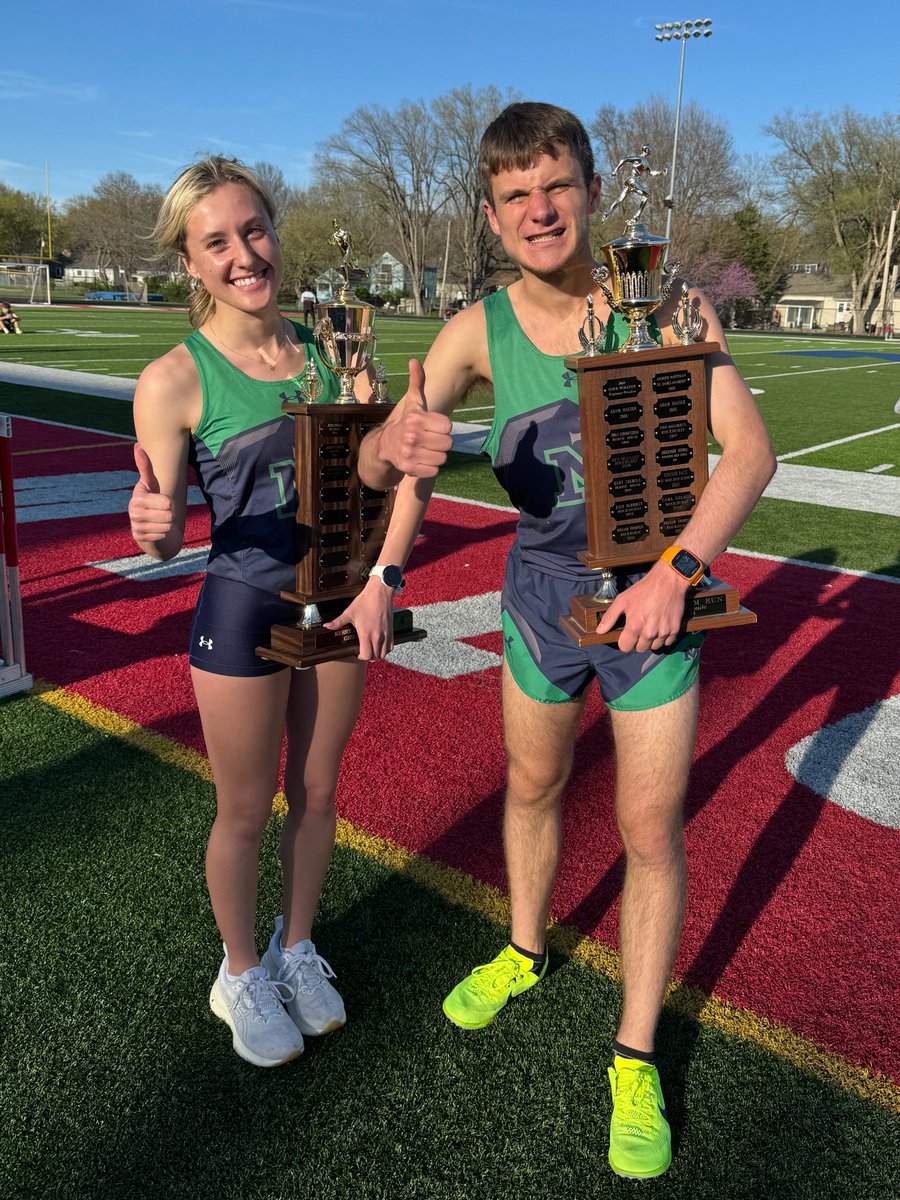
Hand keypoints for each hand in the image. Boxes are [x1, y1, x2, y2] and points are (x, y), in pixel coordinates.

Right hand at [128, 443, 173, 542]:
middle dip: (169, 514)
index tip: (160, 500)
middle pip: (169, 515)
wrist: (147, 522)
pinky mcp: (139, 537)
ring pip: (167, 526)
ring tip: (159, 519)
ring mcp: (135, 526)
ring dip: (167, 524)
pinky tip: (156, 528)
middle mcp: (134, 512)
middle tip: (161, 512)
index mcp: (138, 497)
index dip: (169, 502)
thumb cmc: (151, 498)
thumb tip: (137, 445)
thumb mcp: (150, 483)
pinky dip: (163, 533)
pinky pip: (163, 536)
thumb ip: (145, 466)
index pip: (167, 502)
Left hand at [324, 578, 394, 659]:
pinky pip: (391, 646)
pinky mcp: (391, 630)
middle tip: (363, 650)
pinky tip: (380, 644)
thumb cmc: (365, 601)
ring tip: (371, 648)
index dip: (361, 657)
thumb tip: (327, 626)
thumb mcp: (349, 612)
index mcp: (366, 634)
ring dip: (377, 653)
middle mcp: (377, 636)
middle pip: (376, 657)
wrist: (379, 592)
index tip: (357, 653)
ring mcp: (386, 634)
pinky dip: (385, 648)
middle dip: (369, 656)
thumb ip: (338, 622)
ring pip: (384, 653)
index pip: (367, 655)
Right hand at [378, 360, 452, 477]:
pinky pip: (434, 471)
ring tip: (426, 450)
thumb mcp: (414, 402)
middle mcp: (412, 436)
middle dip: (441, 442)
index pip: (448, 426)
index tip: (432, 426)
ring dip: (437, 455)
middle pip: (448, 443)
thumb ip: (417, 381)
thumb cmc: (407, 422)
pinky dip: (430, 468)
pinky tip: (422, 460)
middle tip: (430, 440)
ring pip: (443, 458)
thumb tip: (414, 361)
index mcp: (416, 418)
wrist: (386, 446)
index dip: (443, 427)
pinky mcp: (409, 468)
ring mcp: (410, 453)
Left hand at [596, 560, 688, 653]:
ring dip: (651, 640)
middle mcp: (649, 633)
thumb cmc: (643, 590)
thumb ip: (610, 617)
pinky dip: (664, 637)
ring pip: (654, 647)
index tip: (627, 634)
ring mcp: (663, 632)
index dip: (624, 641)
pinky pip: (667, 642)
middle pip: (640, 649)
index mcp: (634, 626)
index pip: (625, 648)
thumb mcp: (622, 600)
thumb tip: (599, 631)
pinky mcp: (674, 630)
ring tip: (651, 626)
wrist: (667, 582)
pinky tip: (661, 626)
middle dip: (638, 641)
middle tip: (640, 628)